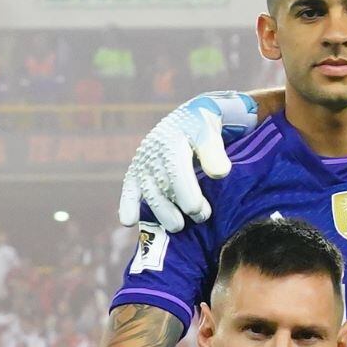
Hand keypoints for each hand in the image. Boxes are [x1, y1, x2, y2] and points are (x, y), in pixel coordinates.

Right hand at [115, 91, 258, 231]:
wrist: (189, 120)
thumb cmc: (202, 130)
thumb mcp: (211, 134)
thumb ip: (214, 152)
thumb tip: (219, 173)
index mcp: (171, 141)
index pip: (175, 169)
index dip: (185, 191)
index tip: (197, 209)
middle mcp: (153, 153)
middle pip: (162, 184)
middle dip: (178, 204)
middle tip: (200, 218)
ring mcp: (143, 164)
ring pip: (148, 191)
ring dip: (161, 211)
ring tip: (177, 226)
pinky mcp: (136, 173)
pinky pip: (130, 190)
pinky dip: (127, 204)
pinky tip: (128, 221)